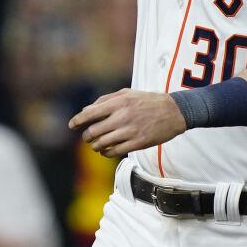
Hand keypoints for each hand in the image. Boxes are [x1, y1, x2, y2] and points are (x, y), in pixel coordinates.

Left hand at [69, 89, 186, 156]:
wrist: (174, 111)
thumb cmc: (148, 101)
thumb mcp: (127, 94)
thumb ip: (105, 100)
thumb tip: (86, 111)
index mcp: (118, 103)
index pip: (89, 114)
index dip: (77, 121)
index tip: (72, 125)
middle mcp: (122, 117)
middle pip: (93, 132)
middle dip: (87, 136)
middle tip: (88, 137)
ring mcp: (130, 131)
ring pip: (102, 144)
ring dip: (95, 146)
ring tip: (96, 144)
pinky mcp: (137, 143)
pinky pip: (114, 152)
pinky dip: (106, 152)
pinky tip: (106, 150)